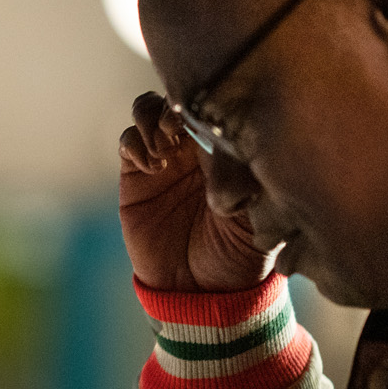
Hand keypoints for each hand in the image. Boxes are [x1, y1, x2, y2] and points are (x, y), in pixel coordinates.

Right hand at [118, 91, 270, 292]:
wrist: (200, 290)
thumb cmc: (239, 254)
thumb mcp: (259, 217)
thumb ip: (248, 181)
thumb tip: (229, 147)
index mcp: (229, 150)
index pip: (214, 106)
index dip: (205, 101)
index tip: (204, 118)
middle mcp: (196, 147)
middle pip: (177, 98)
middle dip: (174, 105)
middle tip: (177, 130)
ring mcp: (164, 159)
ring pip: (148, 110)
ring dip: (152, 118)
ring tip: (162, 148)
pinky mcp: (135, 176)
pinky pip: (128, 141)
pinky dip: (135, 143)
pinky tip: (152, 167)